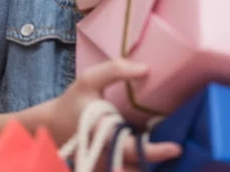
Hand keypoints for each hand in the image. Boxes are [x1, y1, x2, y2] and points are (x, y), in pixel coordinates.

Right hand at [46, 58, 181, 169]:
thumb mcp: (89, 79)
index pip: (133, 151)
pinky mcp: (105, 171)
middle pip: (137, 171)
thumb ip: (115, 70)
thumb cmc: (73, 102)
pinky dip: (141, 168)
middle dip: (159, 164)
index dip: (155, 152)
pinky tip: (153, 156)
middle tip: (178, 150)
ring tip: (169, 153)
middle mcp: (105, 157)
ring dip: (150, 167)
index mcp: (102, 135)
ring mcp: (104, 168)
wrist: (51, 126)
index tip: (176, 148)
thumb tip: (146, 69)